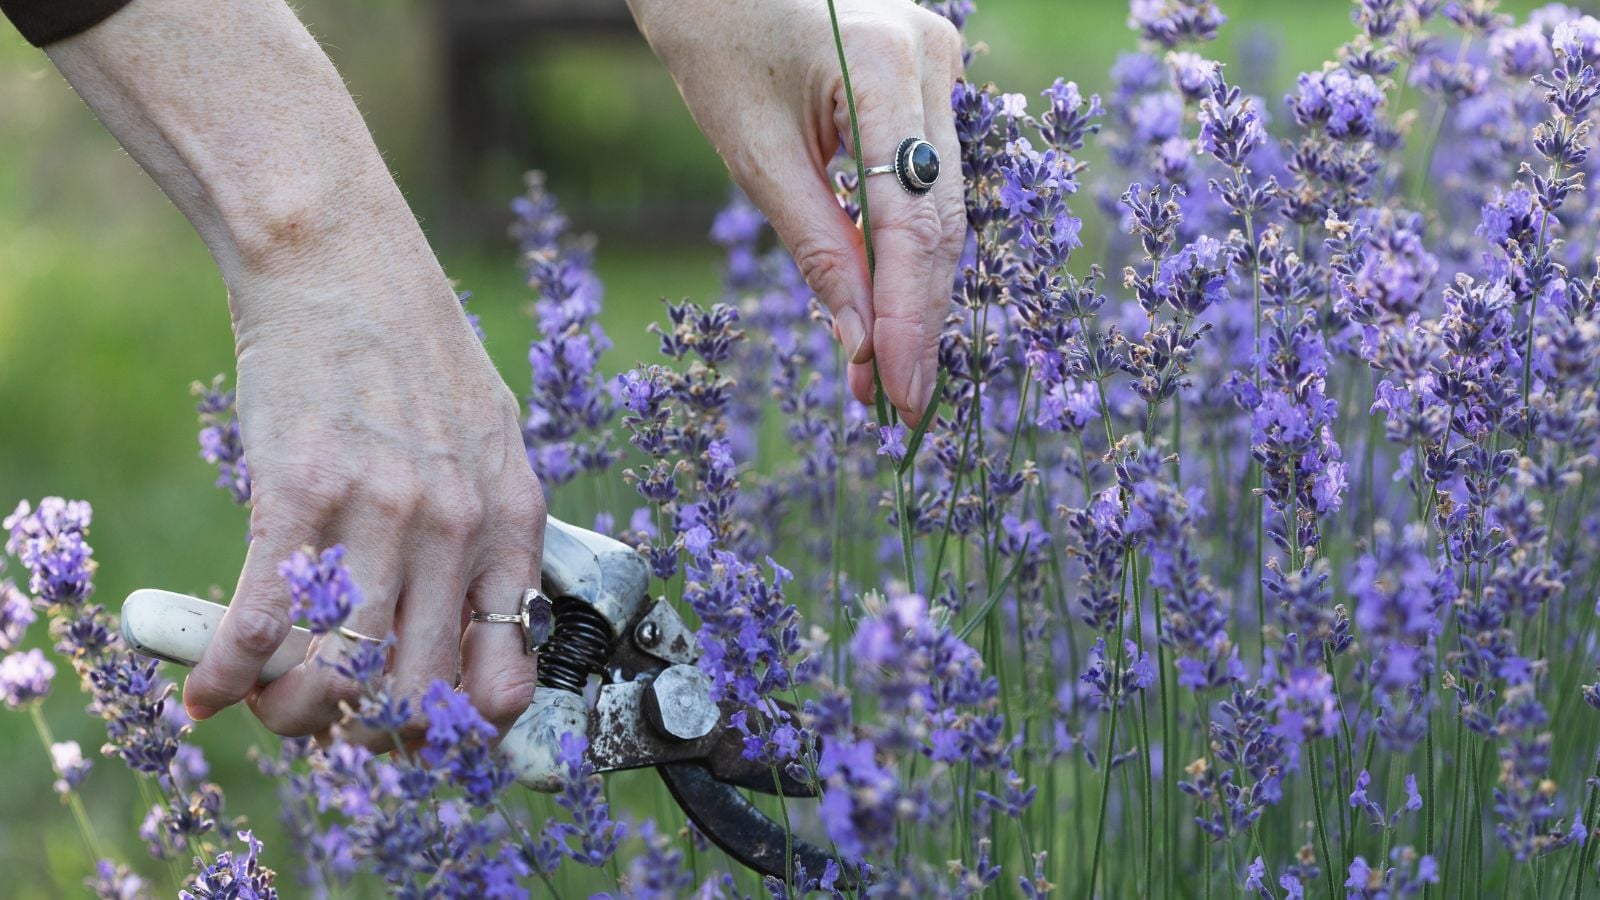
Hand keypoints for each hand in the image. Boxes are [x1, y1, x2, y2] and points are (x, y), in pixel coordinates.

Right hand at [183, 250, 545, 741]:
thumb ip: (494, 534)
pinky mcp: (296, 495)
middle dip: (367, 733)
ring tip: (271, 704)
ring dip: (293, 715)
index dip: (456, 727)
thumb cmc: (417, 355)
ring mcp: (377, 517)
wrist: (342, 264)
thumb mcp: (494, 444)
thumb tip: (491, 628)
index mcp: (509, 523)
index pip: (502, 677)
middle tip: (337, 721)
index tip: (419, 726)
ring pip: (336, 676)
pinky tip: (210, 690)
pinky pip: (260, 625)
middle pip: (413, 694)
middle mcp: (453, 531)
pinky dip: (227, 675)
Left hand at [630, 0, 965, 423]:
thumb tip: (859, 342)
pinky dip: (905, 249)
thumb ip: (816, 246)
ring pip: (942, 209)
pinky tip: (883, 309)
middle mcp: (933, 59)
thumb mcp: (753, 153)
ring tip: (881, 373)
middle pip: (942, 221)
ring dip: (913, 295)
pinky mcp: (929, 81)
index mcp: (885, 65)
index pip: (914, 220)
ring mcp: (940, 64)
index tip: (899, 392)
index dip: (910, 317)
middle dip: (916, 320)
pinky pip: (927, 183)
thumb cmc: (715, 39)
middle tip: (896, 402)